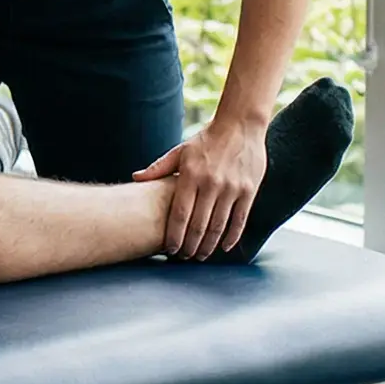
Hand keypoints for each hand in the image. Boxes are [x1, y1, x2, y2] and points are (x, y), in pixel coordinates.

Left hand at [133, 115, 267, 259]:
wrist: (240, 125)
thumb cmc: (207, 139)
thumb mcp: (180, 151)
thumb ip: (159, 168)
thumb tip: (135, 178)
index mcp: (190, 175)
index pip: (180, 214)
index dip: (174, 235)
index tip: (170, 249)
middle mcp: (211, 184)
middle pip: (198, 225)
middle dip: (190, 246)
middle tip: (184, 258)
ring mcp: (232, 188)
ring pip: (218, 226)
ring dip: (209, 245)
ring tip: (201, 256)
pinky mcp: (248, 191)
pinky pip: (240, 220)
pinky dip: (231, 237)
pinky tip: (224, 247)